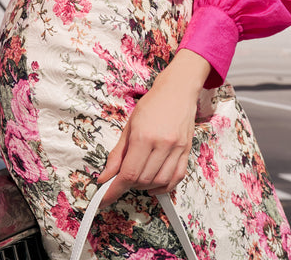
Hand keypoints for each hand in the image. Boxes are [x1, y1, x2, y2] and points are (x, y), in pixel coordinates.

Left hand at [97, 49, 210, 205]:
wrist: (177, 91)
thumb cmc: (152, 104)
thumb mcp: (129, 125)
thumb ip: (117, 154)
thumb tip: (105, 177)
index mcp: (144, 136)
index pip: (128, 173)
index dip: (114, 190)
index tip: (104, 199)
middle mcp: (162, 144)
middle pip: (142, 180)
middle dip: (127, 185)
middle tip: (120, 179)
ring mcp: (177, 149)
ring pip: (159, 182)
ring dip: (144, 186)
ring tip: (136, 177)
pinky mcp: (187, 152)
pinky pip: (176, 179)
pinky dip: (163, 187)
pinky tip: (153, 184)